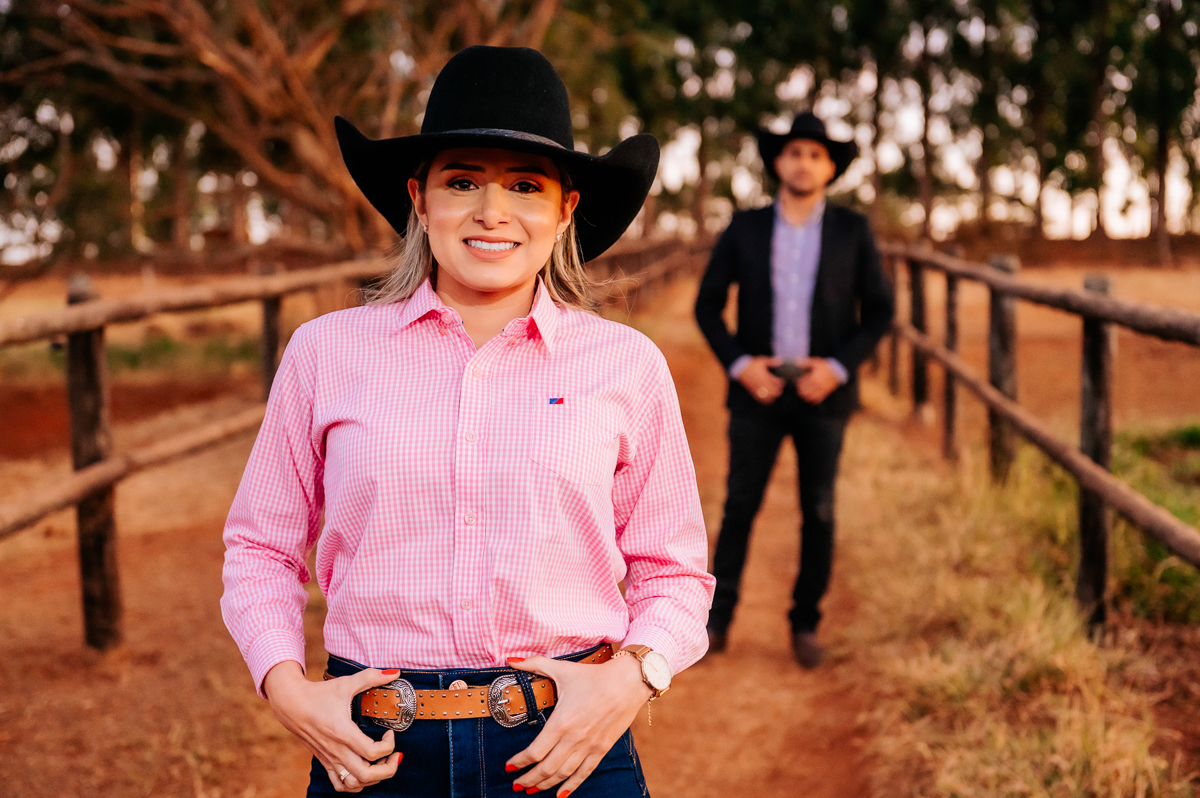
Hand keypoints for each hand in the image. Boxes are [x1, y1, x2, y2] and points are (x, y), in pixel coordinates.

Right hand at [262, 661, 402, 792]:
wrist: (290, 704)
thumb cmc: (319, 694)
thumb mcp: (346, 683)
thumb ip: (371, 677)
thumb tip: (394, 672)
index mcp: (342, 732)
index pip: (372, 752)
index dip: (389, 745)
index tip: (390, 732)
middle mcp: (336, 750)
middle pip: (366, 775)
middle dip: (387, 769)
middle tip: (394, 754)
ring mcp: (330, 759)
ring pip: (354, 784)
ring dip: (373, 778)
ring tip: (381, 763)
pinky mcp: (325, 761)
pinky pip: (340, 785)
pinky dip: (356, 784)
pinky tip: (364, 769)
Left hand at [505, 654, 651, 796]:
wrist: (629, 681)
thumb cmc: (594, 675)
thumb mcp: (562, 668)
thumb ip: (534, 664)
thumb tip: (509, 660)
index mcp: (562, 721)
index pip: (534, 752)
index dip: (519, 762)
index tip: (508, 766)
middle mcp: (574, 738)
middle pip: (546, 768)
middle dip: (528, 779)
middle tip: (516, 784)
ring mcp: (590, 746)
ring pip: (563, 774)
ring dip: (545, 785)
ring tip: (531, 791)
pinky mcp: (602, 748)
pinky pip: (584, 773)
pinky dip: (571, 786)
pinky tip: (561, 795)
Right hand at [737, 356, 785, 404]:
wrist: (740, 370)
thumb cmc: (752, 364)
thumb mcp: (762, 361)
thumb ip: (771, 361)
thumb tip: (780, 361)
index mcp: (765, 376)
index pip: (777, 383)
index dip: (781, 382)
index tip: (781, 380)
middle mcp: (762, 384)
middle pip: (775, 391)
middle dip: (779, 390)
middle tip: (779, 388)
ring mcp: (758, 389)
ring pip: (769, 397)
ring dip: (773, 396)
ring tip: (774, 393)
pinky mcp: (753, 392)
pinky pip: (761, 400)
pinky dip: (766, 401)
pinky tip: (768, 398)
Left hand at [795, 358, 841, 403]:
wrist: (837, 371)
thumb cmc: (825, 366)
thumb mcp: (816, 362)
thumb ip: (806, 362)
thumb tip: (796, 361)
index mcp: (814, 377)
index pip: (804, 382)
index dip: (799, 383)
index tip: (797, 381)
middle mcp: (818, 384)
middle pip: (806, 390)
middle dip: (801, 390)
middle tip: (798, 389)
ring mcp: (822, 389)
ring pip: (811, 396)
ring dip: (805, 396)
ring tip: (802, 395)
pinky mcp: (826, 392)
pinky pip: (818, 399)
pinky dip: (813, 400)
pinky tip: (809, 400)